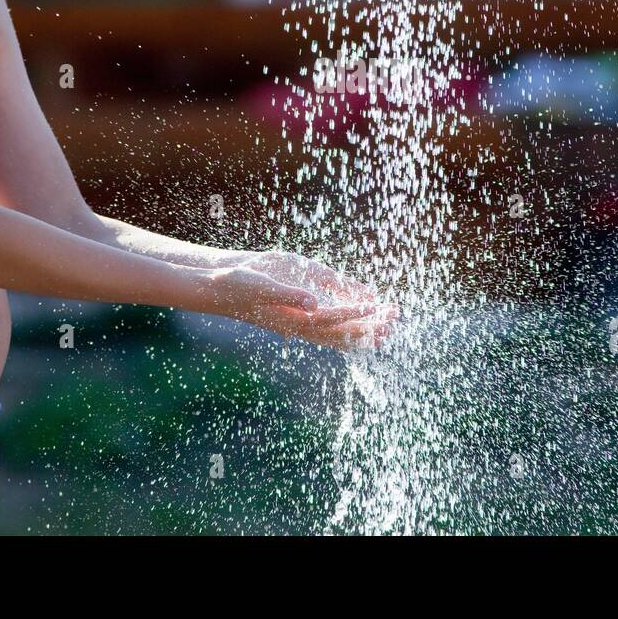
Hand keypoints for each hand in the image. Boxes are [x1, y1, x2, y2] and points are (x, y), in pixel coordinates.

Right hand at [208, 251, 399, 350]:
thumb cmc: (240, 285)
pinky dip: (350, 326)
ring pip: (339, 333)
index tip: (378, 306)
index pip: (333, 319)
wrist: (221, 287)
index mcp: (294, 319)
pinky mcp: (300, 317)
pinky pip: (330, 328)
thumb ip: (290, 294)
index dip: (357, 313)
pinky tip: (363, 320)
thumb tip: (314, 302)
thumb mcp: (264, 285)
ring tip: (390, 323)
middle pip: (342, 331)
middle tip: (395, 317)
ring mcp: (301, 324)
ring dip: (365, 328)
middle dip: (370, 325)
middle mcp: (301, 326)